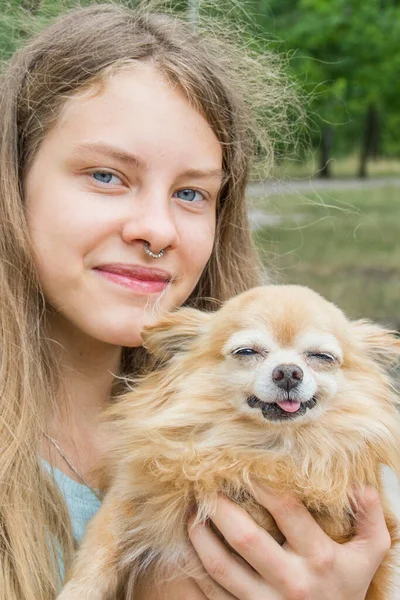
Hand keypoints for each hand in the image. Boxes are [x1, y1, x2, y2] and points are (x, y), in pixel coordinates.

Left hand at [187, 486, 390, 599]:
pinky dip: (193, 569)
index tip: (245, 464)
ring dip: (199, 535)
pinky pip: (210, 593)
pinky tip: (187, 548)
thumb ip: (369, 520)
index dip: (262, 483)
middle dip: (220, 506)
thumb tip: (362, 485)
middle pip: (245, 537)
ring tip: (192, 512)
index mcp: (318, 558)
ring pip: (219, 566)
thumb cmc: (346, 588)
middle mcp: (290, 582)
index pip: (286, 510)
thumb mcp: (368, 556)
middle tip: (205, 484)